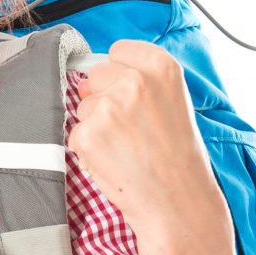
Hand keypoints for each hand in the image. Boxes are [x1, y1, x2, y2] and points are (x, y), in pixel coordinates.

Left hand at [66, 40, 228, 245]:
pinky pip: (75, 133)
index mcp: (161, 66)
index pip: (118, 51)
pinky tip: (114, 161)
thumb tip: (89, 78)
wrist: (180, 203)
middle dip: (105, 99)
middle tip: (132, 130)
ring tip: (126, 148)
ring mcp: (109, 106)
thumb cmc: (177, 156)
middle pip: (96, 76)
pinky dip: (88, 149)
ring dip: (96, 125)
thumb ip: (137, 80)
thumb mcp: (172, 102)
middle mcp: (134, 80)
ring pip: (84, 106)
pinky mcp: (88, 133)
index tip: (135, 96)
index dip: (120, 75)